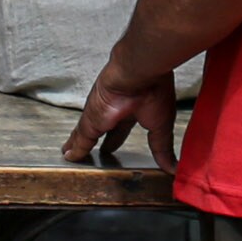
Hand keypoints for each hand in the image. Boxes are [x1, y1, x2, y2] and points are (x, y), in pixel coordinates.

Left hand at [63, 57, 180, 173]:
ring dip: (83, 143)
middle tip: (97, 152)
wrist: (137, 74)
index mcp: (133, 109)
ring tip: (75, 154)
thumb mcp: (160, 127)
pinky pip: (80, 138)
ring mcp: (100, 114)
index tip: (113, 148)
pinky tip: (69, 155)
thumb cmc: (154, 90)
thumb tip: (172, 167)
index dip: (118, 139)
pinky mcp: (90, 120)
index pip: (124, 128)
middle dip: (102, 141)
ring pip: (88, 133)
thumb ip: (161, 148)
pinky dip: (75, 148)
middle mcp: (114, 109)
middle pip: (105, 130)